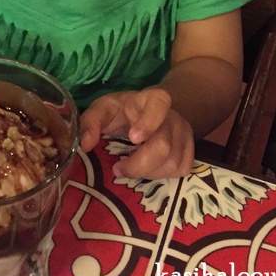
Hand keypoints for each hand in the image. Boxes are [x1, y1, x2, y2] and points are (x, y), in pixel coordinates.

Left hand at [80, 88, 194, 178]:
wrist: (151, 111)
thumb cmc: (124, 111)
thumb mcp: (104, 109)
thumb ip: (91, 122)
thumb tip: (85, 144)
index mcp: (152, 99)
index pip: (159, 104)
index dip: (149, 122)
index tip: (133, 138)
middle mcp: (173, 116)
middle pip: (164, 145)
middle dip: (138, 164)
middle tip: (118, 169)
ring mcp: (184, 133)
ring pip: (173, 162)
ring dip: (147, 173)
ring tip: (129, 169)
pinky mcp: (189, 150)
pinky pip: (181, 169)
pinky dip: (162, 176)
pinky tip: (148, 169)